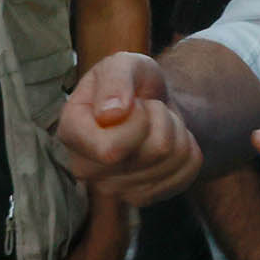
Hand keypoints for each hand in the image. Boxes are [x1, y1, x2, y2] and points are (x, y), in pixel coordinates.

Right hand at [55, 51, 201, 204]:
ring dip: (176, 130)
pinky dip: (188, 149)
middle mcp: (85, 167)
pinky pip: (186, 173)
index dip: (137, 121)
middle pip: (151, 153)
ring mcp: (113, 188)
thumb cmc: (131, 83)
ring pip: (171, 160)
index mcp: (71, 131)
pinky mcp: (141, 197)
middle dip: (162, 119)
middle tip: (148, 109)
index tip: (134, 104)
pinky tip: (168, 141)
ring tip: (156, 122)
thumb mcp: (123, 62)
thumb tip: (109, 114)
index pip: (111, 150)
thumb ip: (115, 78)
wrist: (151, 104)